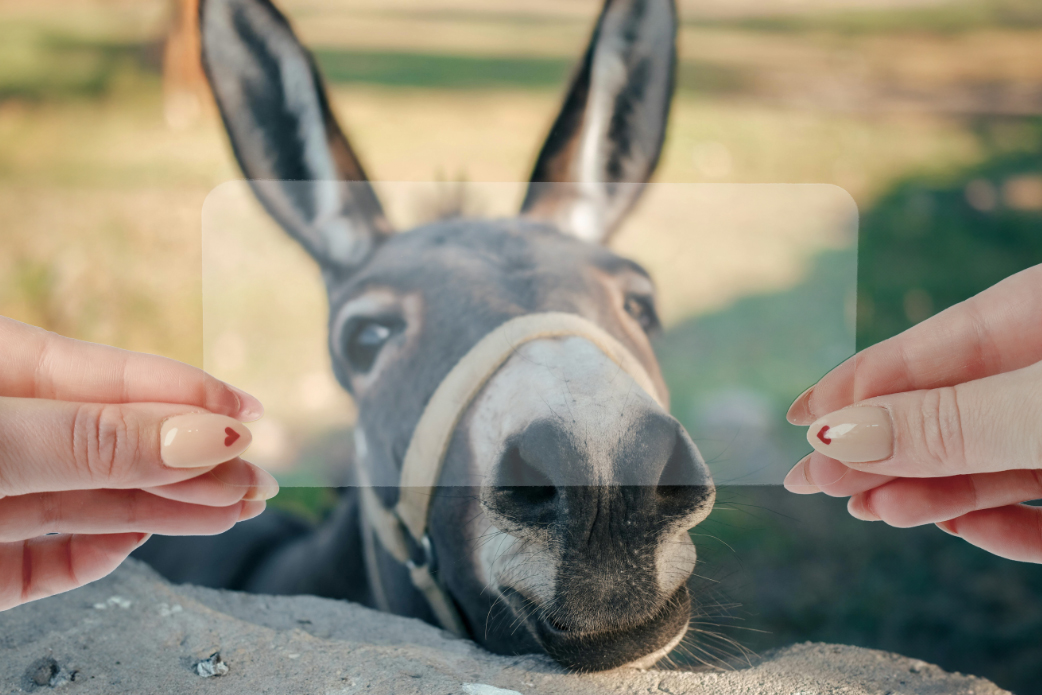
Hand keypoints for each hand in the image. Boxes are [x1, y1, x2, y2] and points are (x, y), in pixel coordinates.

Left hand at [0, 317, 277, 610]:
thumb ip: (93, 441)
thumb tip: (207, 435)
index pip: (105, 374)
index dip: (184, 390)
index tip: (248, 413)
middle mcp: (1, 436)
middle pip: (109, 444)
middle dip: (189, 461)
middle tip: (254, 480)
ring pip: (89, 502)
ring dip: (164, 509)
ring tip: (231, 511)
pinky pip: (45, 562)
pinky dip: (93, 556)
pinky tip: (135, 541)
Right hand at [783, 264, 1041, 563]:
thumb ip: (954, 422)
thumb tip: (841, 434)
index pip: (937, 341)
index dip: (864, 379)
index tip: (803, 416)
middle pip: (957, 408)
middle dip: (885, 448)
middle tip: (814, 478)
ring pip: (995, 462)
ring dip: (932, 492)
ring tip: (871, 511)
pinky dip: (1008, 527)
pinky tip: (963, 529)